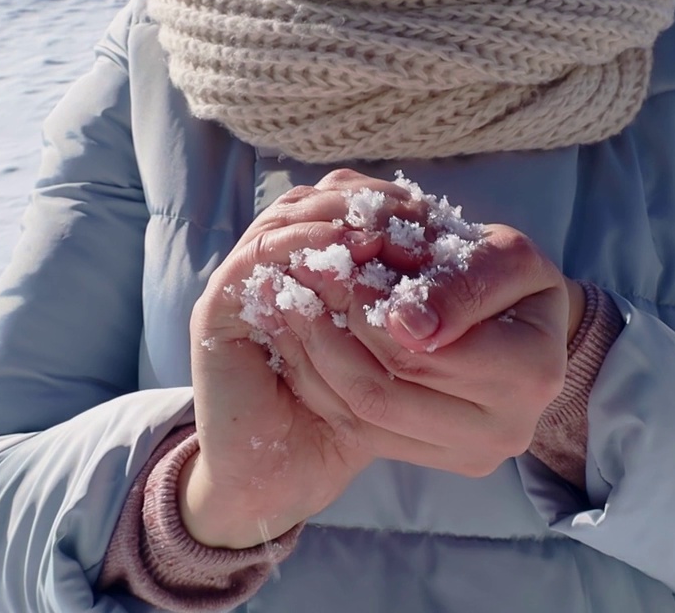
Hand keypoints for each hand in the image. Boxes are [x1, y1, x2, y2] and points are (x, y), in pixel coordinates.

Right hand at [184, 175, 425, 548]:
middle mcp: (273, 262)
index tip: (441, 215)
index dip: (390, 203)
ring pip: (291, 215)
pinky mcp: (218, 303)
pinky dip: (305, 244)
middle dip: (370, 203)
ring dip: (341, 216)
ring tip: (388, 226)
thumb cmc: (351, 422)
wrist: (283, 476)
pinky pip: (261, 255)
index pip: (345, 201)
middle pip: (317, 198)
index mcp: (314, 265)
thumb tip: (456, 265)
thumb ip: (418, 315)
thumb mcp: (399, 358)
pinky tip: (349, 251)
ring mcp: (242, 280)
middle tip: (419, 210)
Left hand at [280, 218, 572, 477]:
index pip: (418, 350)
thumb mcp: (503, 256)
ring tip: (292, 307)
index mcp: (530, 371)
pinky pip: (366, 433)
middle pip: (385, 389)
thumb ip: (460, 282)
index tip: (328, 265)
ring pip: (366, 416)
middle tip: (298, 285)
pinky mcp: (446, 461)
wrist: (527, 320)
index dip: (363, 308)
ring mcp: (474, 453)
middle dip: (330, 331)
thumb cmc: (513, 277)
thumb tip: (406, 325)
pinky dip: (325, 385)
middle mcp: (507, 428)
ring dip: (316, 359)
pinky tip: (305, 343)